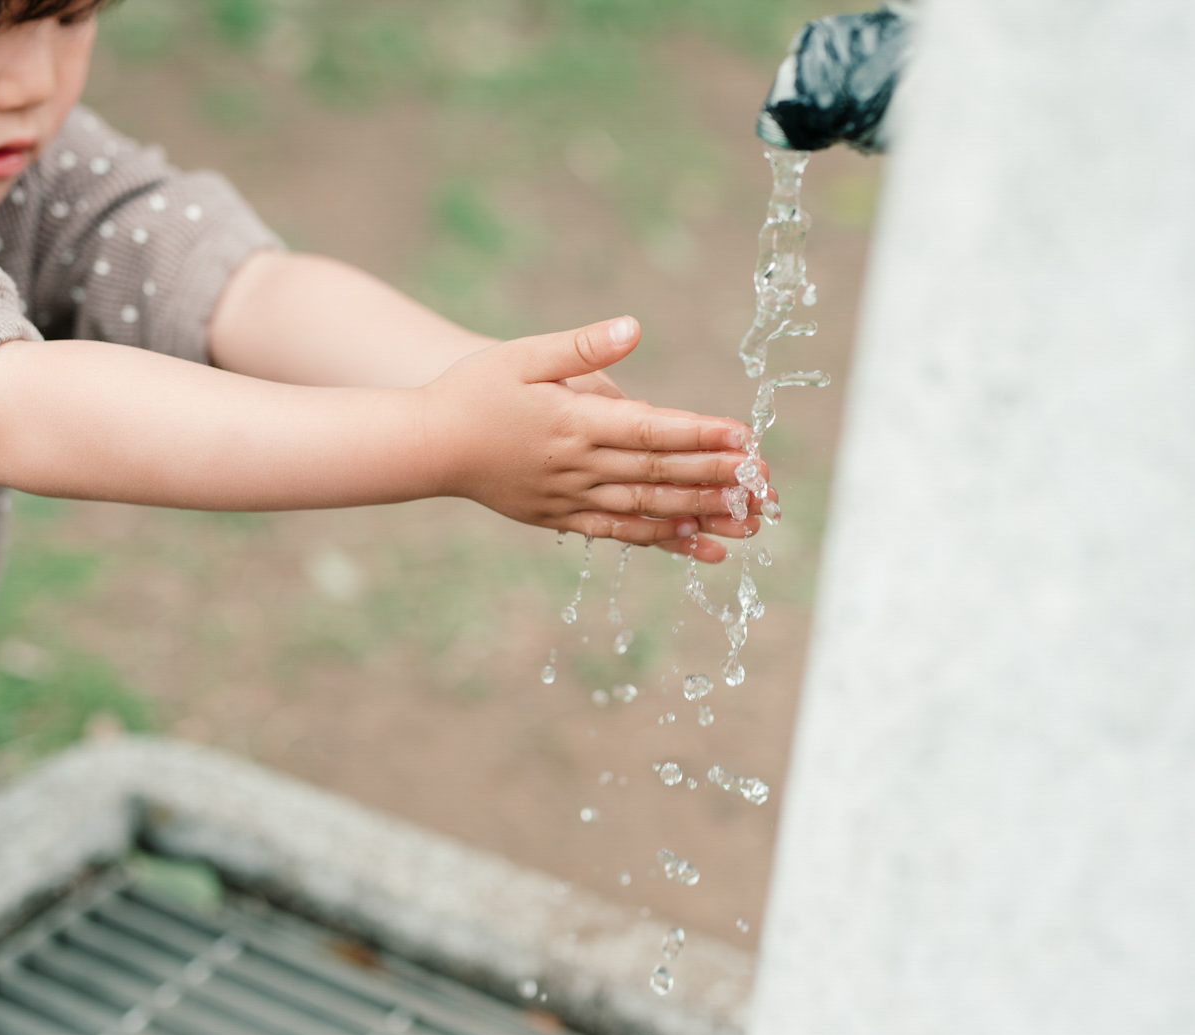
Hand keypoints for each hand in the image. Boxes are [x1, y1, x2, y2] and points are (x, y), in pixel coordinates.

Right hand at [423, 316, 759, 558]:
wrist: (427, 446)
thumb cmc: (473, 391)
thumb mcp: (522, 355)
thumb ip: (581, 347)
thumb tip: (632, 328)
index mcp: (574, 424)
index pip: (651, 431)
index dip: (701, 436)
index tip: (745, 438)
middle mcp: (579, 467)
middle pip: (660, 474)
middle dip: (718, 479)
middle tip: (767, 484)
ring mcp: (572, 499)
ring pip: (649, 509)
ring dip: (704, 515)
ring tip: (751, 521)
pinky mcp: (563, 519)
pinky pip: (623, 533)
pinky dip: (666, 540)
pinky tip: (705, 546)